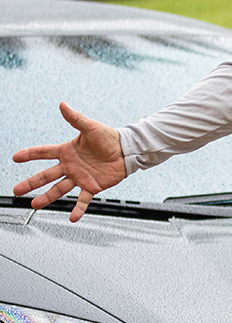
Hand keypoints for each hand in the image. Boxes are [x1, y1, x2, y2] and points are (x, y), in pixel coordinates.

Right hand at [12, 103, 126, 222]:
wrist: (126, 150)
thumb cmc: (109, 137)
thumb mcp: (90, 127)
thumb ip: (75, 118)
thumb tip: (63, 104)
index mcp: (67, 151)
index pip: (44, 153)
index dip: (29, 154)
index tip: (15, 158)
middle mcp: (70, 166)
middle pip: (46, 175)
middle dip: (31, 183)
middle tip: (17, 190)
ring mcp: (79, 178)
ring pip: (59, 189)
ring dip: (47, 197)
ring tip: (35, 204)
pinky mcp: (92, 186)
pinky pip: (83, 200)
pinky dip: (78, 209)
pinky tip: (72, 217)